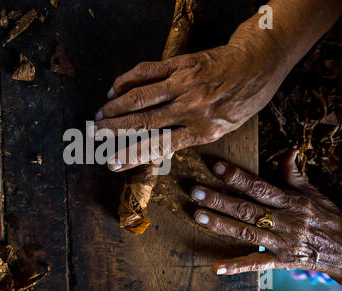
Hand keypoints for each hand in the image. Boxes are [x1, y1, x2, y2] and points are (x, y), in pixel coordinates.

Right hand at [95, 44, 284, 171]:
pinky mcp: (181, 64)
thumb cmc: (242, 100)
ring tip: (98, 115)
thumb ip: (190, 135)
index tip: (111, 163)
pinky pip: (147, 71)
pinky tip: (114, 88)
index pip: (158, 146)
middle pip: (143, 121)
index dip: (131, 155)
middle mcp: (191, 108)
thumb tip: (157, 146)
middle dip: (114, 129)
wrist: (259, 64)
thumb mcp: (222, 127)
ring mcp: (184, 84)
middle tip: (94, 134)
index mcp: (202, 130)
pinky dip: (127, 79)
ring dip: (115, 107)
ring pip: (141, 96)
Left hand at [190, 150, 341, 283]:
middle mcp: (285, 222)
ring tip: (198, 216)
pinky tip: (217, 267)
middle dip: (219, 200)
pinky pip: (257, 263)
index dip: (238, 177)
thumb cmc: (327, 217)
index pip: (260, 187)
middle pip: (247, 209)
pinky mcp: (281, 262)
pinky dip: (237, 266)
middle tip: (195, 191)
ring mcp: (282, 243)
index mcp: (292, 202)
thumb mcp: (314, 193)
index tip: (216, 167)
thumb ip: (294, 174)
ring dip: (221, 225)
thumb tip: (288, 150)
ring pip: (246, 232)